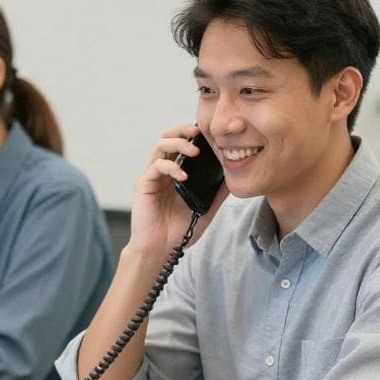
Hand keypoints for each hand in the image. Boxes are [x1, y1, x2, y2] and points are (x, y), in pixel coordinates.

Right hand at [128, 124, 227, 258]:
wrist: (161, 250)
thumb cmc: (180, 229)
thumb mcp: (206, 207)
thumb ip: (218, 191)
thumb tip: (235, 175)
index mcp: (176, 172)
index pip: (182, 143)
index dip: (193, 134)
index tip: (210, 132)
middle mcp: (163, 170)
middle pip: (168, 137)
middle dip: (183, 130)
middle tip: (198, 131)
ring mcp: (152, 176)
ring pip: (160, 146)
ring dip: (177, 143)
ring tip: (194, 151)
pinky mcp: (144, 184)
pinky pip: (156, 166)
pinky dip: (171, 167)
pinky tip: (183, 176)